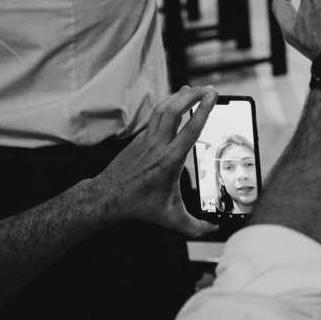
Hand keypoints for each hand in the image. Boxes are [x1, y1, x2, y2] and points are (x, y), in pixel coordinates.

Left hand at [91, 86, 217, 238]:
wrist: (106, 198)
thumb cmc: (138, 206)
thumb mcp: (170, 219)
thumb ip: (194, 227)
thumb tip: (214, 231)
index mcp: (170, 160)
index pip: (190, 129)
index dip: (203, 110)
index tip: (213, 95)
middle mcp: (158, 145)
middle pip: (174, 110)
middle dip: (192, 95)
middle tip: (207, 88)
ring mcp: (146, 140)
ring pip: (162, 109)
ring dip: (179, 97)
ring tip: (192, 90)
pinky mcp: (139, 139)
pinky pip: (155, 116)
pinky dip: (167, 105)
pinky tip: (174, 103)